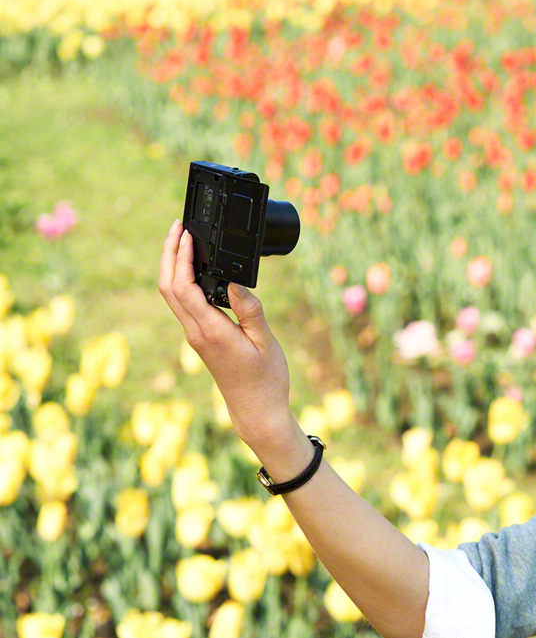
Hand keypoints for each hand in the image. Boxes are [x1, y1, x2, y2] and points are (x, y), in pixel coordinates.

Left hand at [158, 219, 292, 448]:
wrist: (256, 410)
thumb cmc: (266, 378)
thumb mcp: (265, 342)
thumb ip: (249, 310)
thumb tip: (233, 282)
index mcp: (211, 331)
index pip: (183, 287)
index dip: (181, 258)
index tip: (187, 234)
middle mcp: (195, 332)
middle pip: (167, 287)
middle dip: (169, 254)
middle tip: (178, 227)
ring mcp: (195, 336)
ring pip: (171, 295)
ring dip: (172, 265)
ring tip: (183, 241)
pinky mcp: (200, 338)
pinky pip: (182, 303)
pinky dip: (182, 280)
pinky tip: (194, 269)